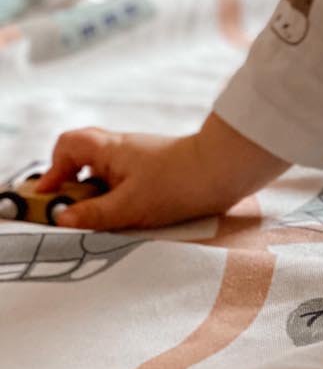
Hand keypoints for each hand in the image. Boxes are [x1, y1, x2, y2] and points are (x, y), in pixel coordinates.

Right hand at [32, 113, 289, 230]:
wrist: (225, 172)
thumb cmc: (175, 184)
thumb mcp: (129, 206)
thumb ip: (93, 214)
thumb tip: (60, 219)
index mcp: (110, 149)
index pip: (69, 144)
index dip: (53, 169)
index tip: (51, 199)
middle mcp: (123, 150)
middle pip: (85, 161)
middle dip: (75, 189)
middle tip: (75, 216)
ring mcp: (140, 160)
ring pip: (106, 176)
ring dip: (98, 198)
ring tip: (104, 223)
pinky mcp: (157, 173)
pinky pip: (126, 184)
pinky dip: (119, 201)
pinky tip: (128, 221)